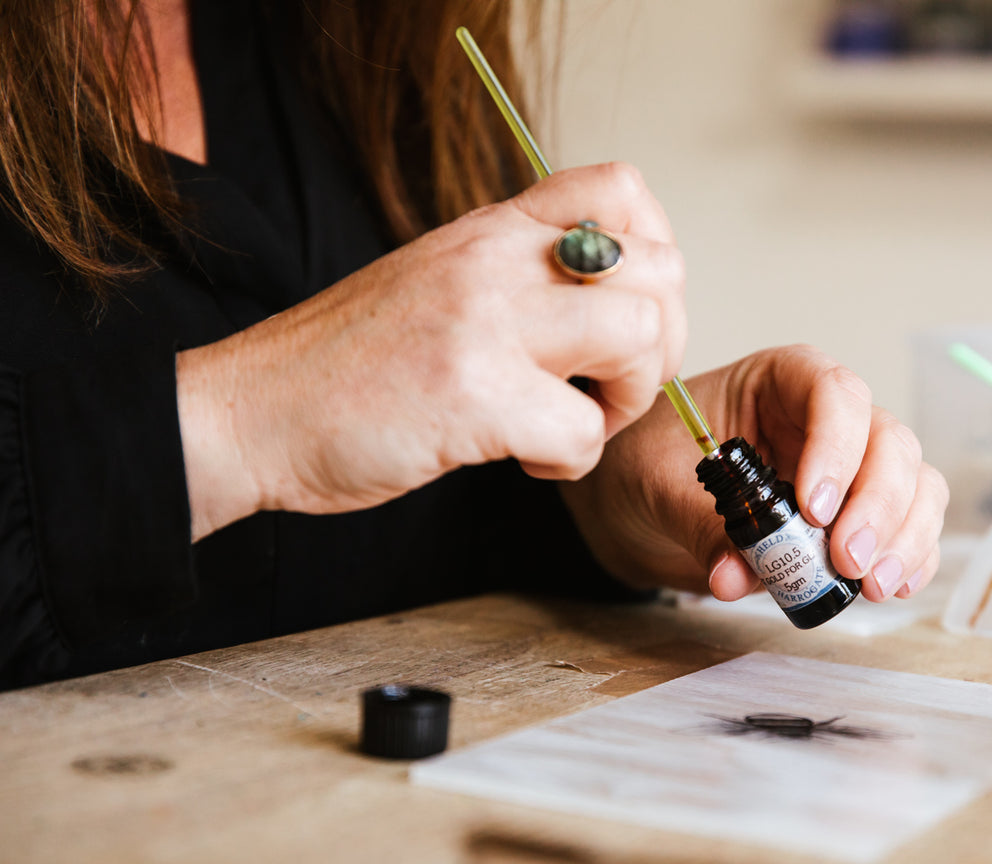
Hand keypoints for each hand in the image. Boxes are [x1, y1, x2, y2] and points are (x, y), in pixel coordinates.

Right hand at [176, 163, 685, 539]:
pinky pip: (583, 431)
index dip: (654, 258)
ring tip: (571, 423)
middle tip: (609, 387)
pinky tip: (525, 460)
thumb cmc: (348, 364)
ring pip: (639, 338)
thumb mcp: (439, 282)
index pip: (623, 190)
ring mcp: (486, 324)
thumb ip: (517, 276)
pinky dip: (570, 462)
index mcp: (492, 230)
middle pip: (659, 270)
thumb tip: (611, 303)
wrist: (250, 412)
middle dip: (658, 345)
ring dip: (626, 401)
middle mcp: (496, 261)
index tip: (621, 317)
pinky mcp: (473, 397)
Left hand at [561, 346, 948, 602]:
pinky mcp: (859, 515)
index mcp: (781, 382)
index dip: (838, 446)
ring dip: (904, 536)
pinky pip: (909, 527)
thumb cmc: (650, 463)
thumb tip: (735, 577)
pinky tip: (891, 586)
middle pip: (889, 441)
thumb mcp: (657, 484)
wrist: (639, 501)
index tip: (813, 508)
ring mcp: (853, 466)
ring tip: (870, 585)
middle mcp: (829, 418)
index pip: (836, 392)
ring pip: (914, 484)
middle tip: (846, 560)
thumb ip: (698, 525)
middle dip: (879, 504)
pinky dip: (912, 558)